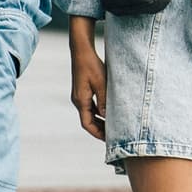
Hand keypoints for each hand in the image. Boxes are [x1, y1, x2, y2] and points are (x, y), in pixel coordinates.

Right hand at [67, 20, 105, 140]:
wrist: (81, 51)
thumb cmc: (91, 65)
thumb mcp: (101, 83)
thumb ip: (104, 100)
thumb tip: (107, 116)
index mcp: (81, 100)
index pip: (87, 124)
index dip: (97, 133)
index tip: (108, 140)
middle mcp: (78, 100)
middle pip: (88, 121)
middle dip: (99, 130)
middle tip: (113, 136)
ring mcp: (80, 96)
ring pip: (90, 114)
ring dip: (100, 122)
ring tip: (113, 127)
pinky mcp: (83, 91)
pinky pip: (90, 107)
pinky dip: (99, 113)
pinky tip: (108, 113)